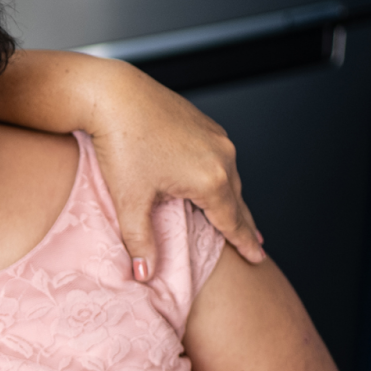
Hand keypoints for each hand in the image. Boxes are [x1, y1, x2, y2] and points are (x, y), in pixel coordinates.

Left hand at [85, 60, 265, 279]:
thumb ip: (140, 241)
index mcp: (209, 179)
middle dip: (245, 223)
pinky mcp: (203, 123)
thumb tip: (144, 275)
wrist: (113, 95)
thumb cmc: (121, 143)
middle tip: (255, 244)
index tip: (257, 258)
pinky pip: (220, 157)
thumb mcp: (129, 200)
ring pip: (230, 177)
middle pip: (237, 200)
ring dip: (233, 198)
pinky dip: (221, 175)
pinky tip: (214, 180)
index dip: (243, 243)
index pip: (232, 221)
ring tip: (236, 215)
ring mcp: (215, 136)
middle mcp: (221, 156)